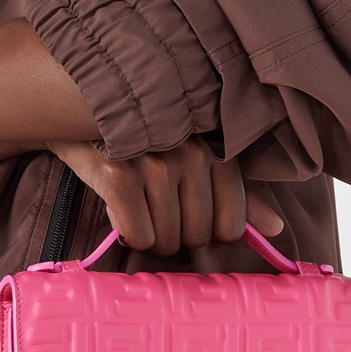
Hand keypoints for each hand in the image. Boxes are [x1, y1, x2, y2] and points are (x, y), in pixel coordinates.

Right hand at [46, 136, 284, 256]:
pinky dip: (127, 233)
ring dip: (149, 236)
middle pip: (197, 236)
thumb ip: (236, 193)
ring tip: (136, 205)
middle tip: (155, 209)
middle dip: (176, 235)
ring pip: (166, 240)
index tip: (186, 215)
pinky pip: (137, 235)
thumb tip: (276, 228)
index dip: (207, 231)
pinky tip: (118, 209)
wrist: (74, 111)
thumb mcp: (194, 158)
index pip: (231, 223)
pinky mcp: (119, 174)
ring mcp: (154, 162)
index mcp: (215, 147)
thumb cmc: (141, 138)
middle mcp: (189, 152)